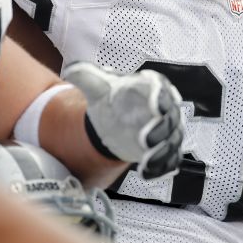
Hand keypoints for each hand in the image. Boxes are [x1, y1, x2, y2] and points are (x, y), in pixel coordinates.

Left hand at [63, 62, 183, 179]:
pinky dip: (161, 167)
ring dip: (162, 152)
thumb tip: (70, 70)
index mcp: (151, 87)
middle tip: (147, 140)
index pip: (161, 91)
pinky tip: (147, 172)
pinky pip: (170, 159)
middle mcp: (165, 108)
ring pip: (172, 141)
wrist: (115, 118)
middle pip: (170, 119)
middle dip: (161, 130)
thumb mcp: (98, 85)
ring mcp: (167, 130)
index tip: (157, 106)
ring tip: (147, 160)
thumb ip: (86, 76)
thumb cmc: (112, 98)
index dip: (161, 99)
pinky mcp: (164, 148)